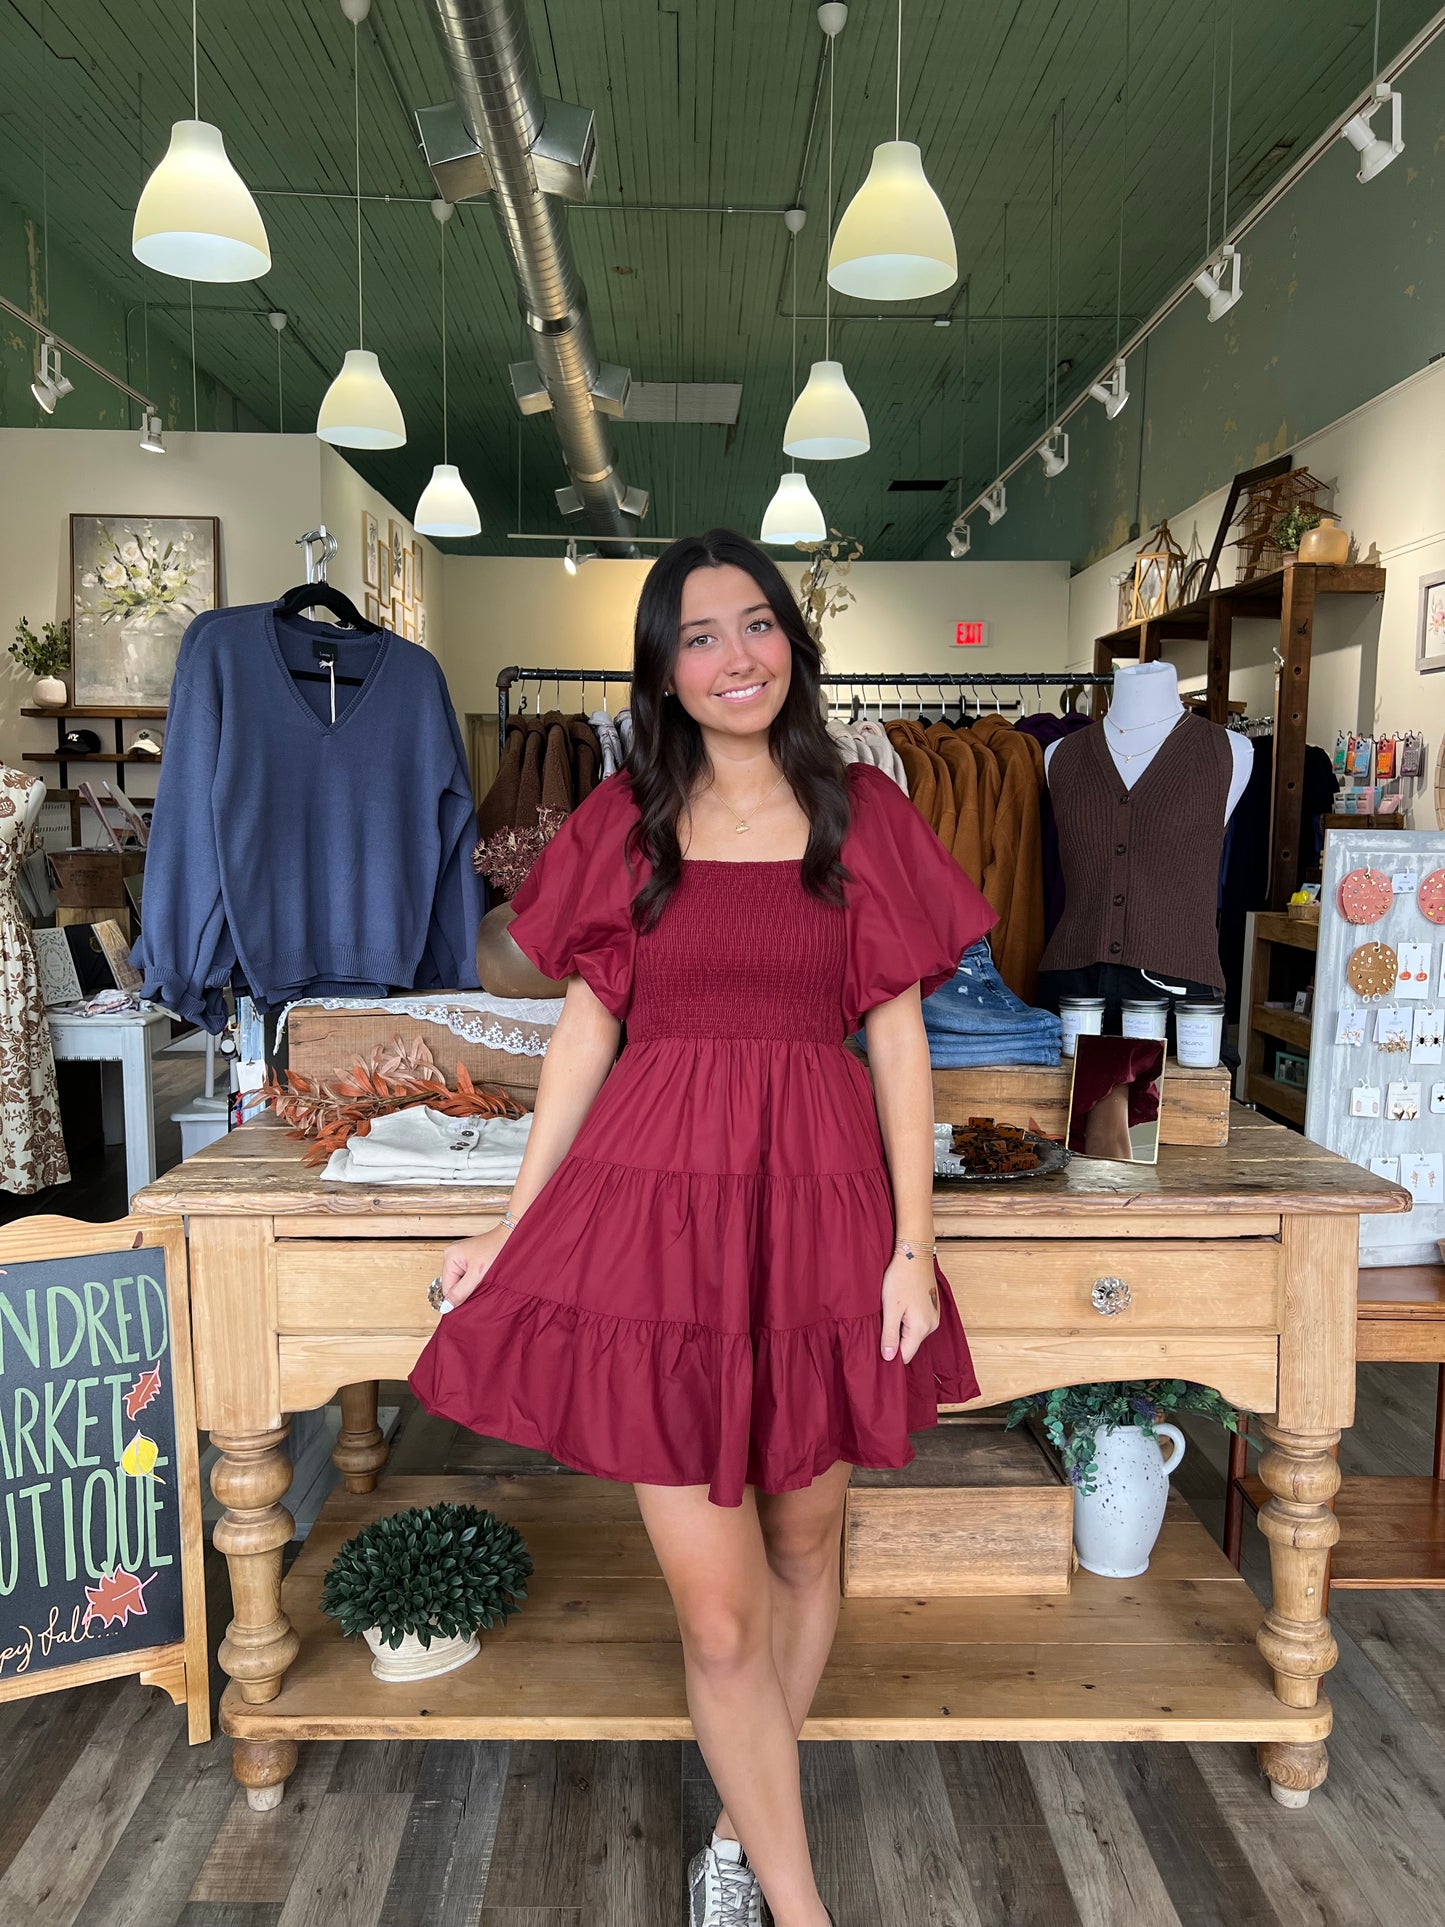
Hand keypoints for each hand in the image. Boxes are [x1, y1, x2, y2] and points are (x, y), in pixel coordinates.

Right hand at [439, 1226, 512, 1307]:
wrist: (515, 1237)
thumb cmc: (498, 1249)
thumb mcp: (478, 1275)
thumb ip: (461, 1292)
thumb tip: (445, 1307)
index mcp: (450, 1256)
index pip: (447, 1288)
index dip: (459, 1297)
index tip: (473, 1298)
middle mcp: (453, 1255)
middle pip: (454, 1285)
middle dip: (467, 1290)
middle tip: (482, 1287)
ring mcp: (462, 1257)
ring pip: (463, 1282)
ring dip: (473, 1285)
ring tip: (485, 1280)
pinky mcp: (472, 1259)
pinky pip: (469, 1277)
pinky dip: (477, 1280)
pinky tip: (486, 1277)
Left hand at [879, 1246, 940, 1363]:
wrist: (914, 1254)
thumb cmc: (901, 1278)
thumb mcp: (890, 1308)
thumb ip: (889, 1335)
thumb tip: (888, 1358)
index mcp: (922, 1328)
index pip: (905, 1355)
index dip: (890, 1353)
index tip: (877, 1343)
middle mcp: (932, 1325)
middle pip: (909, 1344)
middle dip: (894, 1338)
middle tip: (882, 1321)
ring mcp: (933, 1316)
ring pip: (912, 1333)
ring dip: (900, 1327)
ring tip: (891, 1310)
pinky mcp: (932, 1308)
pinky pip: (917, 1323)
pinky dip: (906, 1319)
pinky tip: (899, 1305)